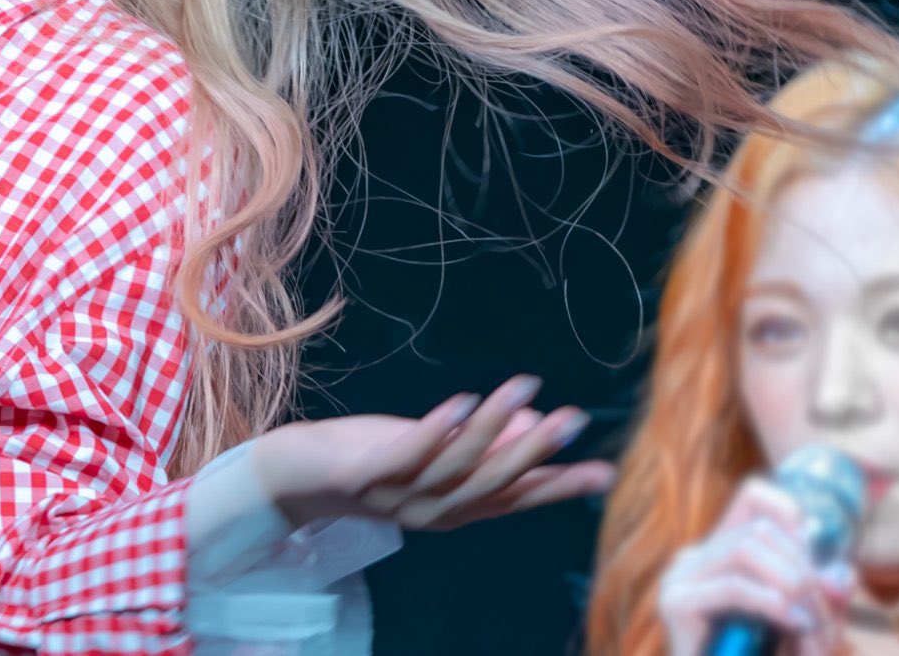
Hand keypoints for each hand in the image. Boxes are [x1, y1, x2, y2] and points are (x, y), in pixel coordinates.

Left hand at [252, 373, 616, 531]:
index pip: (517, 497)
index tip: (605, 473)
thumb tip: (533, 419)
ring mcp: (400, 495)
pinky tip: (460, 401)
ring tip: (523, 388)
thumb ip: (480, 445)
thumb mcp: (432, 452)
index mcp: (455, 508)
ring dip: (493, 426)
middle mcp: (434, 510)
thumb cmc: (371, 458)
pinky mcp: (367, 474)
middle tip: (573, 419)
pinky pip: (407, 454)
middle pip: (493, 484)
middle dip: (536, 452)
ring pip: (456, 464)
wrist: (294, 474)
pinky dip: (436, 428)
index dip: (560, 485)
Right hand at [657, 475, 856, 655]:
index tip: (817, 563)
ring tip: (810, 623)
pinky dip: (772, 602)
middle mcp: (697, 558)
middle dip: (804, 568)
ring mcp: (680, 579)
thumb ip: (821, 600)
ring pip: (745, 548)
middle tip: (823, 614)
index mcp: (723, 555)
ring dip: (792, 583)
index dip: (791, 515)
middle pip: (760, 529)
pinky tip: (794, 624)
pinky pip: (733, 587)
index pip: (753, 497)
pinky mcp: (676, 605)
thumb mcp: (803, 627)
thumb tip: (841, 573)